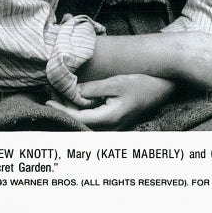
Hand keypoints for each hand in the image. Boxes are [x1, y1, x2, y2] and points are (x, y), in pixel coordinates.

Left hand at [46, 74, 175, 129]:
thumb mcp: (116, 83)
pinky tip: (76, 101)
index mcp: (109, 119)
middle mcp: (110, 129)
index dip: (61, 110)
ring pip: (85, 124)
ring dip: (73, 112)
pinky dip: (82, 112)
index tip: (48, 101)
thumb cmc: (142, 85)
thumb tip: (72, 91)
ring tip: (60, 97)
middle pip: (79, 124)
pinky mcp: (115, 124)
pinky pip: (93, 122)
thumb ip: (93, 89)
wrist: (163, 90)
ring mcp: (113, 129)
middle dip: (64, 110)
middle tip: (51, 96)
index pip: (77, 118)